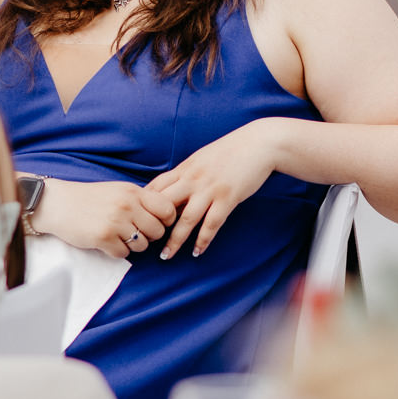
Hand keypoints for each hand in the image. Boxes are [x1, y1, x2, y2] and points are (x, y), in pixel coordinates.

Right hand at [32, 178, 174, 259]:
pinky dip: (116, 251)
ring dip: (133, 245)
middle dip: (149, 236)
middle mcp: (127, 205)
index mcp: (133, 192)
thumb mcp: (118, 190)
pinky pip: (124, 254)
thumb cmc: (89, 198)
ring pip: (143, 246)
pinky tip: (107, 242)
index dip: (166, 220)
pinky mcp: (103, 238)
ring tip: (119, 236)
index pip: (167, 209)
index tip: (156, 223)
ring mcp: (115, 222)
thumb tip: (166, 215)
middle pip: (158, 231)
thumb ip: (140, 200)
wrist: (57, 203)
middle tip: (134, 233)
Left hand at [142, 119, 283, 259]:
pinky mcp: (228, 198)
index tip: (137, 219)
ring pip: (186, 219)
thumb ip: (189, 172)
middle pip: (165, 205)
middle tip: (145, 241)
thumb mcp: (203, 157)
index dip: (144, 205)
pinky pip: (212, 224)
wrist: (260, 143)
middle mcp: (193, 179)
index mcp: (185, 168)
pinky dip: (203, 240)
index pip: (156, 187)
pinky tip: (197, 251)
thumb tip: (177, 187)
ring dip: (175, 240)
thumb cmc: (233, 149)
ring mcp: (210, 189)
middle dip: (153, 224)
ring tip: (166, 256)